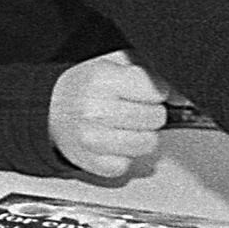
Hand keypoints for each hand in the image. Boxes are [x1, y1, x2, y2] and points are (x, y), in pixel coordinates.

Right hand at [48, 49, 171, 176]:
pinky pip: (129, 164)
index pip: (156, 89)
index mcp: (102, 79)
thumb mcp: (112, 63)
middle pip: (155, 118)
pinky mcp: (94, 163)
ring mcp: (94, 140)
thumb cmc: (83, 87)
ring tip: (123, 125)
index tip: (142, 91)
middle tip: (129, 108)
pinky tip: (111, 142)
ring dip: (140, 136)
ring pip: (148, 143)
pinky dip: (123, 155)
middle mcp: (96, 110)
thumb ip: (150, 71)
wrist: (46, 110)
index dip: (154, 91)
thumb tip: (182, 97)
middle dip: (148, 113)